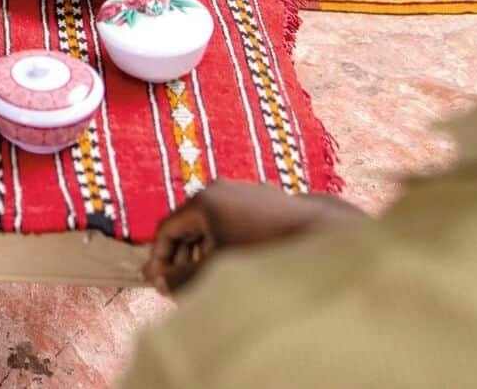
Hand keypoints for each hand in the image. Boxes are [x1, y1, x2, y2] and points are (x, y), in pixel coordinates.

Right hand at [143, 180, 362, 294]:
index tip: (157, 284)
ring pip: (210, 226)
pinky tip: (232, 267)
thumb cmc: (264, 251)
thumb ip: (183, 278)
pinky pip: (231, 224)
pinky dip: (224, 245)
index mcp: (204, 200)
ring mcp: (244, 193)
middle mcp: (221, 189)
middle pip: (188, 227)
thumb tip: (159, 284)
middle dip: (181, 259)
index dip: (158, 259)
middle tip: (178, 287)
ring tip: (206, 281)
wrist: (320, 236)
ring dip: (202, 254)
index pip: (166, 229)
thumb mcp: (217, 268)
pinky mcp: (264, 202)